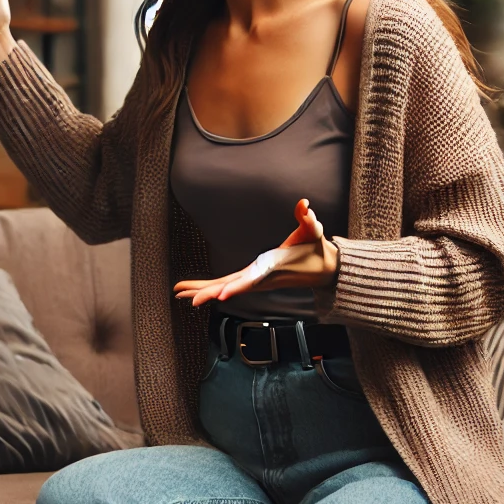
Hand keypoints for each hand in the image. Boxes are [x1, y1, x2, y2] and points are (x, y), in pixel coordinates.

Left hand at [174, 199, 339, 307]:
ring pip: (226, 288)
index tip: (222, 295)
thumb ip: (308, 217)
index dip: (238, 287)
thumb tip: (304, 204)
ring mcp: (256, 280)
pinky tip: (195, 292)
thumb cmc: (315, 250)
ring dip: (204, 291)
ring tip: (180, 293)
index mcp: (272, 267)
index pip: (253, 280)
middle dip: (211, 293)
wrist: (322, 270)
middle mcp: (261, 278)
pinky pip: (229, 285)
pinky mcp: (253, 279)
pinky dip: (212, 288)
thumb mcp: (313, 230)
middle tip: (189, 299)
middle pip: (232, 287)